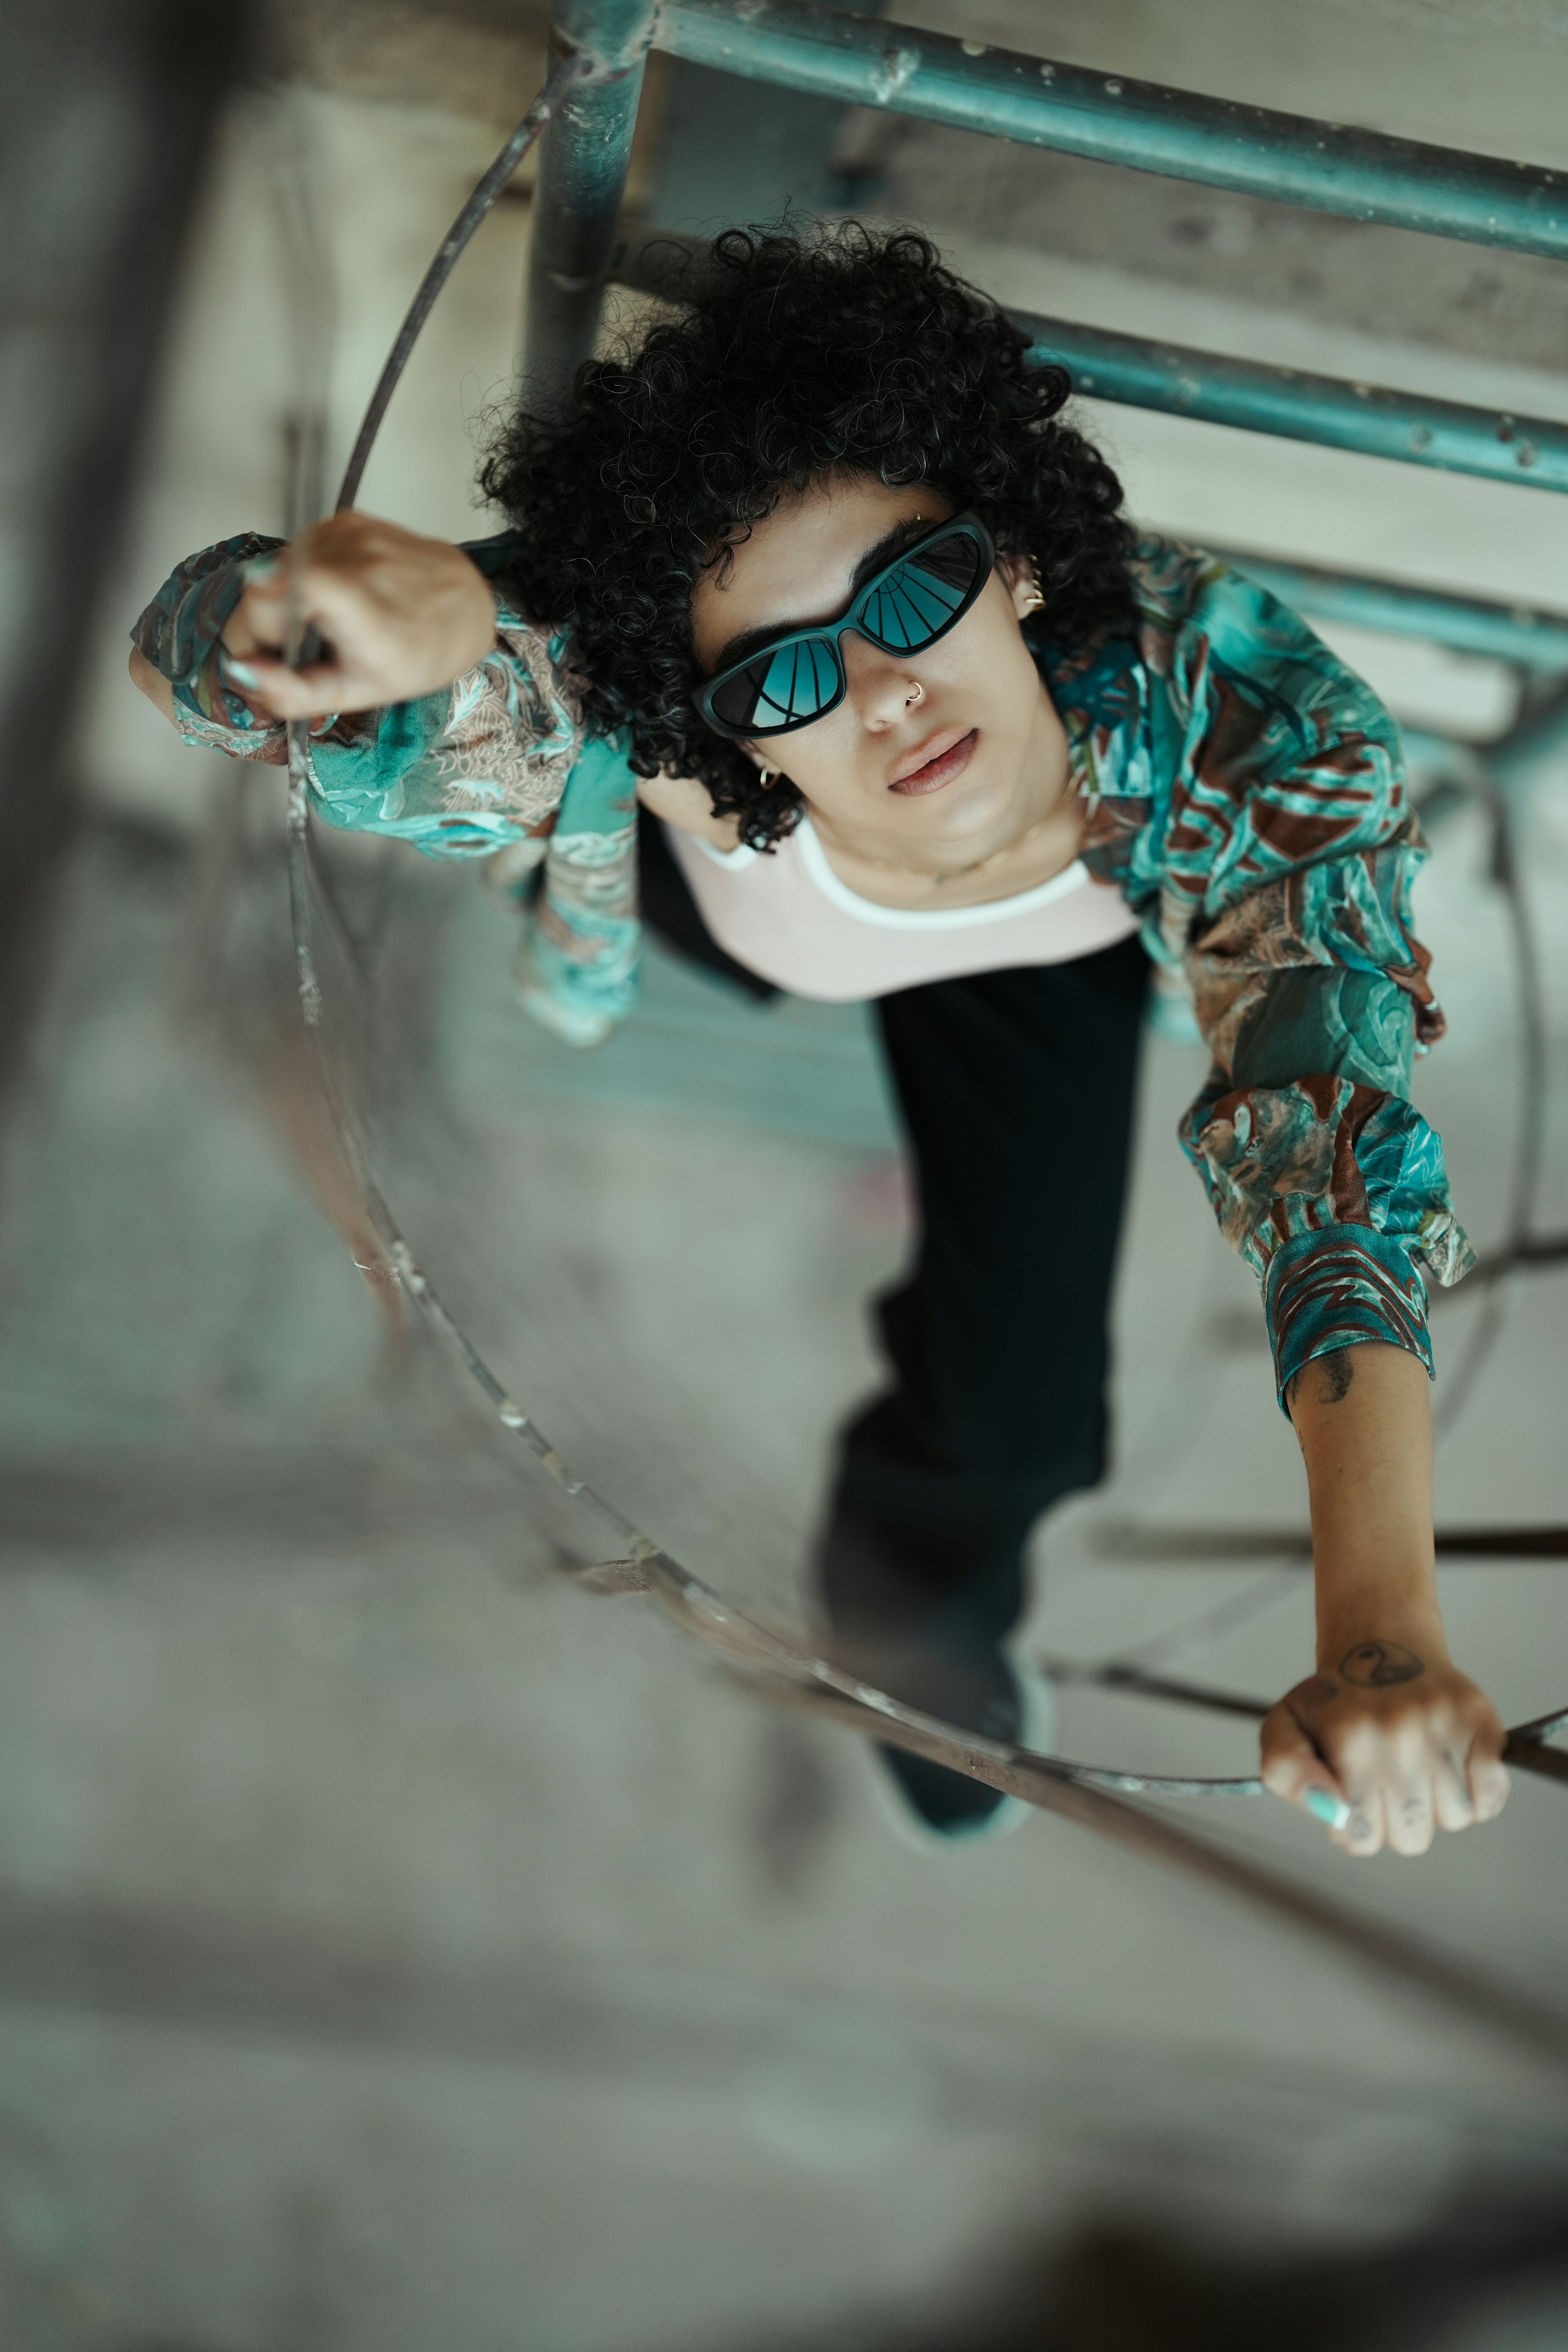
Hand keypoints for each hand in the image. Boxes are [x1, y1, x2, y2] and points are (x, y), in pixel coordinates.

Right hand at [219, 511, 496, 718]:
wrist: (461, 607)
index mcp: (365, 612)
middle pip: (265, 585)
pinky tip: (339, 592)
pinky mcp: (347, 520)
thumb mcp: (358, 692)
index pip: (274, 594)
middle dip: (272, 620)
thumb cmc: (414, 655)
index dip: (260, 625)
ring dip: (289, 597)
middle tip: (311, 643)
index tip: (282, 649)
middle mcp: (359, 563)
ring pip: (278, 568)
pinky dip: (306, 575)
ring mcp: (353, 535)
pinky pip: (300, 552)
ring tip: (331, 618)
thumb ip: (295, 691)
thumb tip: (243, 672)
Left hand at [1261, 1639, 1509, 1857]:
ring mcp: (1444, 1728)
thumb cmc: (1335, 1698)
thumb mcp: (1284, 1726)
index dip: (1355, 1825)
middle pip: (1411, 1839)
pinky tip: (1450, 1767)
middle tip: (1384, 1776)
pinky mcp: (1481, 1722)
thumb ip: (1284, 1772)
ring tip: (1414, 1764)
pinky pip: (1490, 1797)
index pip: (1360, 1838)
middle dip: (1395, 1819)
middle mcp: (1399, 1733)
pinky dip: (1477, 1793)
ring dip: (1436, 1804)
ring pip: (1453, 1820)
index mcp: (1350, 1739)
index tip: (1352, 1793)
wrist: (1380, 1644)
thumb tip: (1331, 1812)